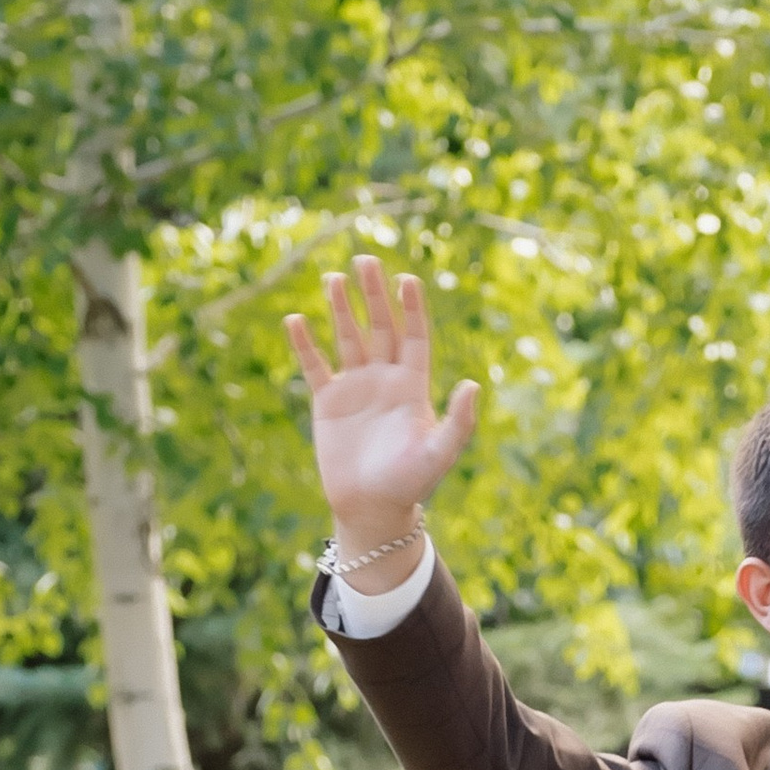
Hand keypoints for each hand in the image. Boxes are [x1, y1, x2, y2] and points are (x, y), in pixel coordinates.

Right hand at [286, 258, 478, 551]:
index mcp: (413, 386)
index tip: (407, 279)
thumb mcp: (439, 453)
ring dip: (340, 308)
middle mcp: (385, 379)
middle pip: (380, 326)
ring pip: (348, 337)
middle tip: (365, 259)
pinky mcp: (327, 402)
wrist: (372, 509)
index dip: (411, 308)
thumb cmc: (410, 484)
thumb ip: (458, 421)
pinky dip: (305, 344)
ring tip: (332, 277)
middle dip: (373, 294)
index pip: (415, 336)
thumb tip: (473, 384)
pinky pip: (315, 365)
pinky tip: (296, 319)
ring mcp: (355, 387)